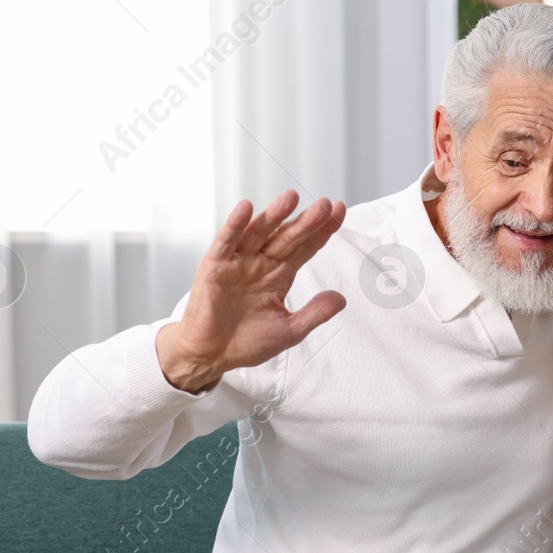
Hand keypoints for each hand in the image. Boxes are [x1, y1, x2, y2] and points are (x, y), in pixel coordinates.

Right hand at [156, 190, 348, 392]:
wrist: (211, 355)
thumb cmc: (246, 342)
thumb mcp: (289, 331)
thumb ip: (314, 314)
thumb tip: (342, 299)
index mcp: (279, 275)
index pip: (305, 248)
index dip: (322, 231)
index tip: (339, 212)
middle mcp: (260, 263)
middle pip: (287, 237)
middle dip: (306, 221)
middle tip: (324, 204)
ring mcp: (238, 262)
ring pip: (259, 233)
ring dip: (274, 215)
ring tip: (291, 198)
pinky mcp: (215, 266)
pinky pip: (226, 242)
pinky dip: (235, 225)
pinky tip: (247, 208)